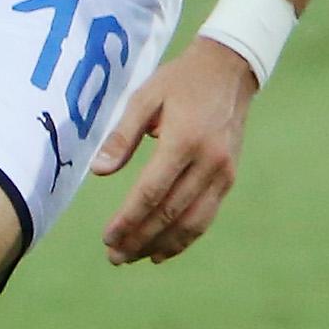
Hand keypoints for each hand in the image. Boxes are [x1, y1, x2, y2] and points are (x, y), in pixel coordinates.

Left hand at [94, 37, 257, 264]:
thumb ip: (122, 136)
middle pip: (171, 212)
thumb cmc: (180, 81)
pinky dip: (184, 238)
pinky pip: (206, 216)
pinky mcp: (229, 178)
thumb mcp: (144, 97)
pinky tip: (162, 251)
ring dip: (161, 245)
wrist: (229, 70)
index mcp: (184, 139)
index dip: (128, 219)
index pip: (152, 191)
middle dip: (140, 239)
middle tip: (114, 257)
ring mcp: (223, 172)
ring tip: (133, 258)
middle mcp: (208, 161)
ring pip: (192, 222)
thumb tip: (99, 172)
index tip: (108, 237)